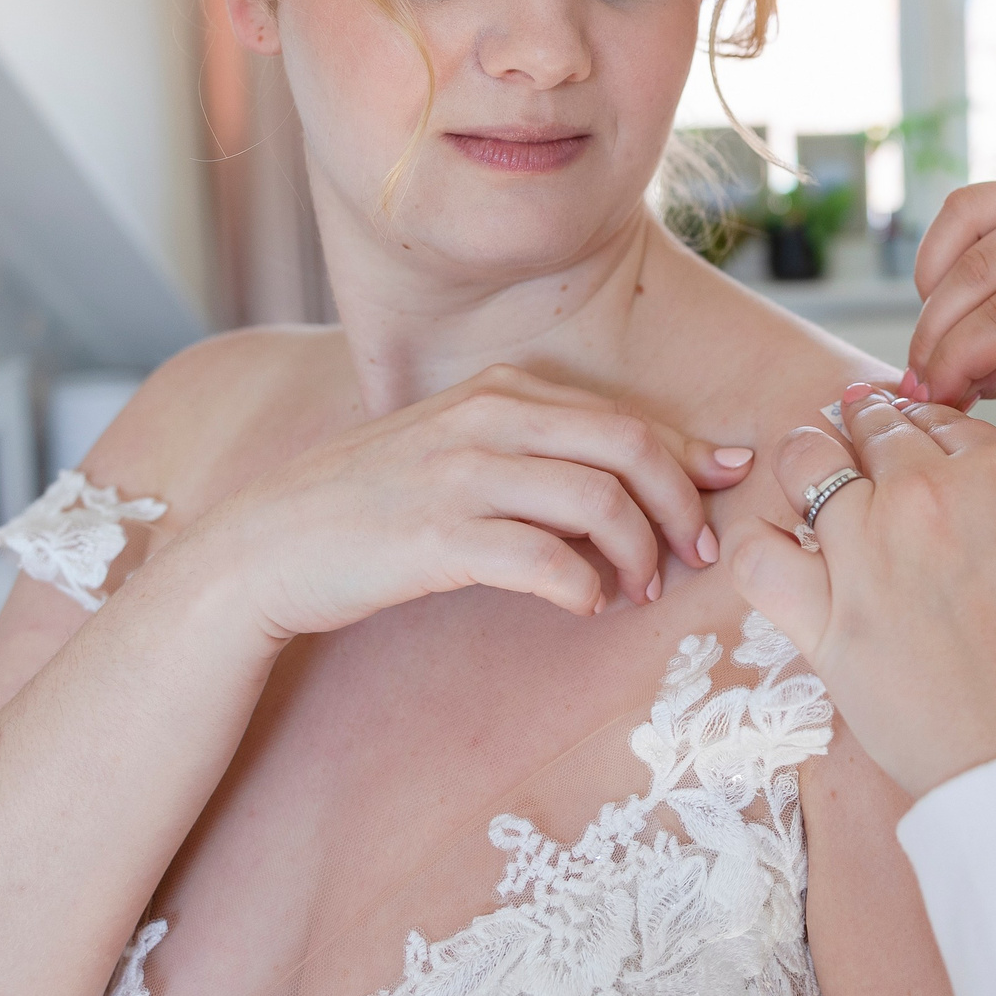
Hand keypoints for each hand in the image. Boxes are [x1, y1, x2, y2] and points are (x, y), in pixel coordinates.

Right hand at [178, 364, 751, 642]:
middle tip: (694, 555)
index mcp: (500, 390)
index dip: (689, 457)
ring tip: (636, 590)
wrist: (267, 544)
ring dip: (637, 553)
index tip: (728, 488)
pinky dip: (581, 587)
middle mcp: (486, 418)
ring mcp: (461, 473)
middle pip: (629, 447)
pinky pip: (543, 560)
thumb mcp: (458, 449)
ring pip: (597, 501)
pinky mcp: (437, 535)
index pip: (626, 415)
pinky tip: (582, 605)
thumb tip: (633, 475)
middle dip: (680, 504)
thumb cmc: (375, 503)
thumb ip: (537, 449)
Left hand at [725, 385, 995, 799]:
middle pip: (874, 431)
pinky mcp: (826, 624)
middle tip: (859, 438)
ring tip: (809, 472)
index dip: (926, 428)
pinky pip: (758, 559)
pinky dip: (753, 541)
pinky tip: (769, 542)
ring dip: (808, 460)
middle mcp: (924, 501)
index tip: (914, 439)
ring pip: (806, 465)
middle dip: (867, 428)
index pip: (942, 422)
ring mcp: (867, 558)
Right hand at [903, 181, 995, 410]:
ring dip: (934, 288)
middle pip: (977, 273)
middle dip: (935, 333)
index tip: (931, 395)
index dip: (956, 359)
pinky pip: (969, 206)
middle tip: (921, 380)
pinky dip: (943, 249)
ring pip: (963, 226)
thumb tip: (945, 383)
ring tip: (939, 338)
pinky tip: (947, 294)